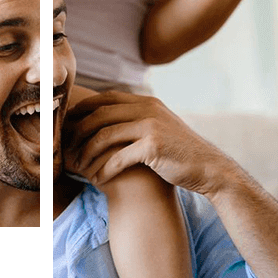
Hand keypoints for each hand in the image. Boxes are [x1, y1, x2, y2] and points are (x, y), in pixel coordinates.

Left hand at [63, 91, 237, 196]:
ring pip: (105, 135)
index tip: (70, 122)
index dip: (84, 108)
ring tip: (79, 166)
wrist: (209, 168)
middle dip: (79, 130)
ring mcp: (150, 126)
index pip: (106, 98)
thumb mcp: (160, 125)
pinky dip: (104, 169)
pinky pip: (118, 157)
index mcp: (147, 101)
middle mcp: (147, 108)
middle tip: (68, 146)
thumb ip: (139, 117)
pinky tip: (97, 179)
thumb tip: (109, 117)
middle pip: (100, 115)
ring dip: (88, 152)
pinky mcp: (152, 147)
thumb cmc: (180, 151)